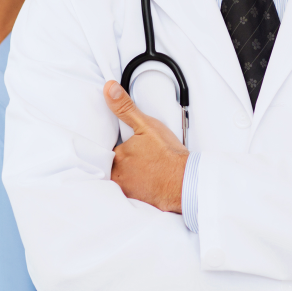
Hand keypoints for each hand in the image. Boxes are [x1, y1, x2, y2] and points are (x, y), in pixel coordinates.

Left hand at [104, 82, 186, 212]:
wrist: (186, 181)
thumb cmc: (168, 155)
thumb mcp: (146, 125)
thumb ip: (125, 108)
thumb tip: (109, 88)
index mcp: (116, 156)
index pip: (105, 150)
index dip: (116, 147)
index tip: (126, 146)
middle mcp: (117, 176)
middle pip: (111, 166)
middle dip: (120, 162)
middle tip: (138, 159)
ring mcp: (126, 191)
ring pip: (119, 180)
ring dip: (127, 175)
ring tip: (142, 170)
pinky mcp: (136, 201)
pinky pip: (128, 194)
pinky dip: (134, 188)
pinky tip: (145, 183)